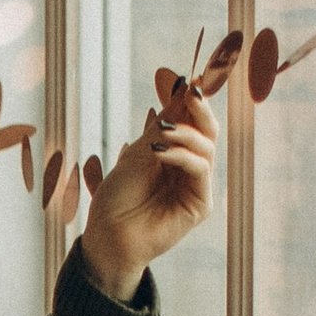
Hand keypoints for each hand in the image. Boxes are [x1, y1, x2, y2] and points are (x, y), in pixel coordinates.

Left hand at [78, 99, 218, 305]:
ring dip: (185, 133)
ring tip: (162, 134)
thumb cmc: (117, 196)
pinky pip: (201, 169)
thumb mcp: (139, 151)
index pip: (192, 121)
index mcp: (175, 154)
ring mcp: (197, 186)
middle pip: (208, 131)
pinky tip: (161, 151)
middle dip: (200, 108)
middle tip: (192, 91)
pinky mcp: (200, 204)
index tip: (191, 80)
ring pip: (207, 148)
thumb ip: (164, 123)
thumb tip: (184, 86)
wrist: (107, 235)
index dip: (193, 100)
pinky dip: (183, 155)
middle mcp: (189, 169)